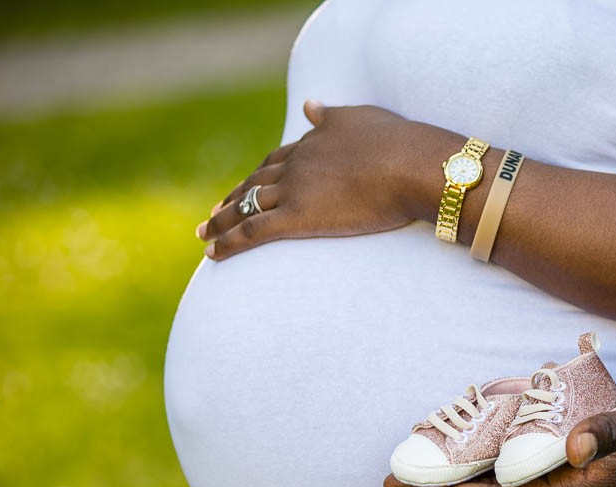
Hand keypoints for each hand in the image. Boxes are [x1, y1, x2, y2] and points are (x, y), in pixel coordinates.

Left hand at [197, 100, 448, 260]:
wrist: (410, 166)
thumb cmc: (398, 144)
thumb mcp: (361, 119)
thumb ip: (331, 116)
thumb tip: (309, 105)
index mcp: (311, 143)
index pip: (277, 160)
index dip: (258, 174)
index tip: (246, 185)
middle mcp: (296, 165)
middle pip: (255, 183)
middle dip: (232, 197)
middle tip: (213, 212)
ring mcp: (294, 191)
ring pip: (246, 207)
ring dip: (221, 221)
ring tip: (205, 232)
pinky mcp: (298, 218)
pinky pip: (253, 232)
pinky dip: (229, 242)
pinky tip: (212, 253)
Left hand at [385, 371, 615, 486]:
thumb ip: (611, 430)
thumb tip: (572, 443)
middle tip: (396, 483)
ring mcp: (581, 477)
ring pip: (511, 484)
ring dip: (467, 479)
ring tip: (426, 467)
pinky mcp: (585, 459)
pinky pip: (529, 466)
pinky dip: (497, 461)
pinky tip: (482, 445)